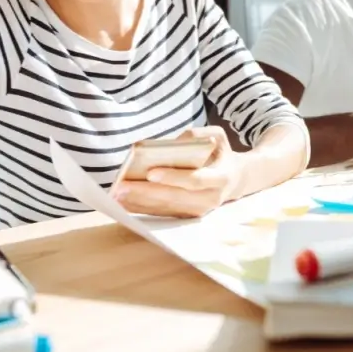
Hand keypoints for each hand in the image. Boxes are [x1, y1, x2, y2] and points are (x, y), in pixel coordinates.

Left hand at [113, 126, 244, 217]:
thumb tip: (172, 143)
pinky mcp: (188, 216)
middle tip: (121, 186)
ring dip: (139, 203)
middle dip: (146, 193)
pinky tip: (124, 202)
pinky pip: (162, 214)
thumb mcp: (217, 136)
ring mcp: (199, 211)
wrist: (235, 178)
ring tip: (117, 194)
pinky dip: (142, 208)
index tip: (150, 172)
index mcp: (221, 178)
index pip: (195, 180)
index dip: (173, 177)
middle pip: (174, 197)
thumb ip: (198, 135)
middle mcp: (211, 199)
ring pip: (165, 208)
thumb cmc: (220, 153)